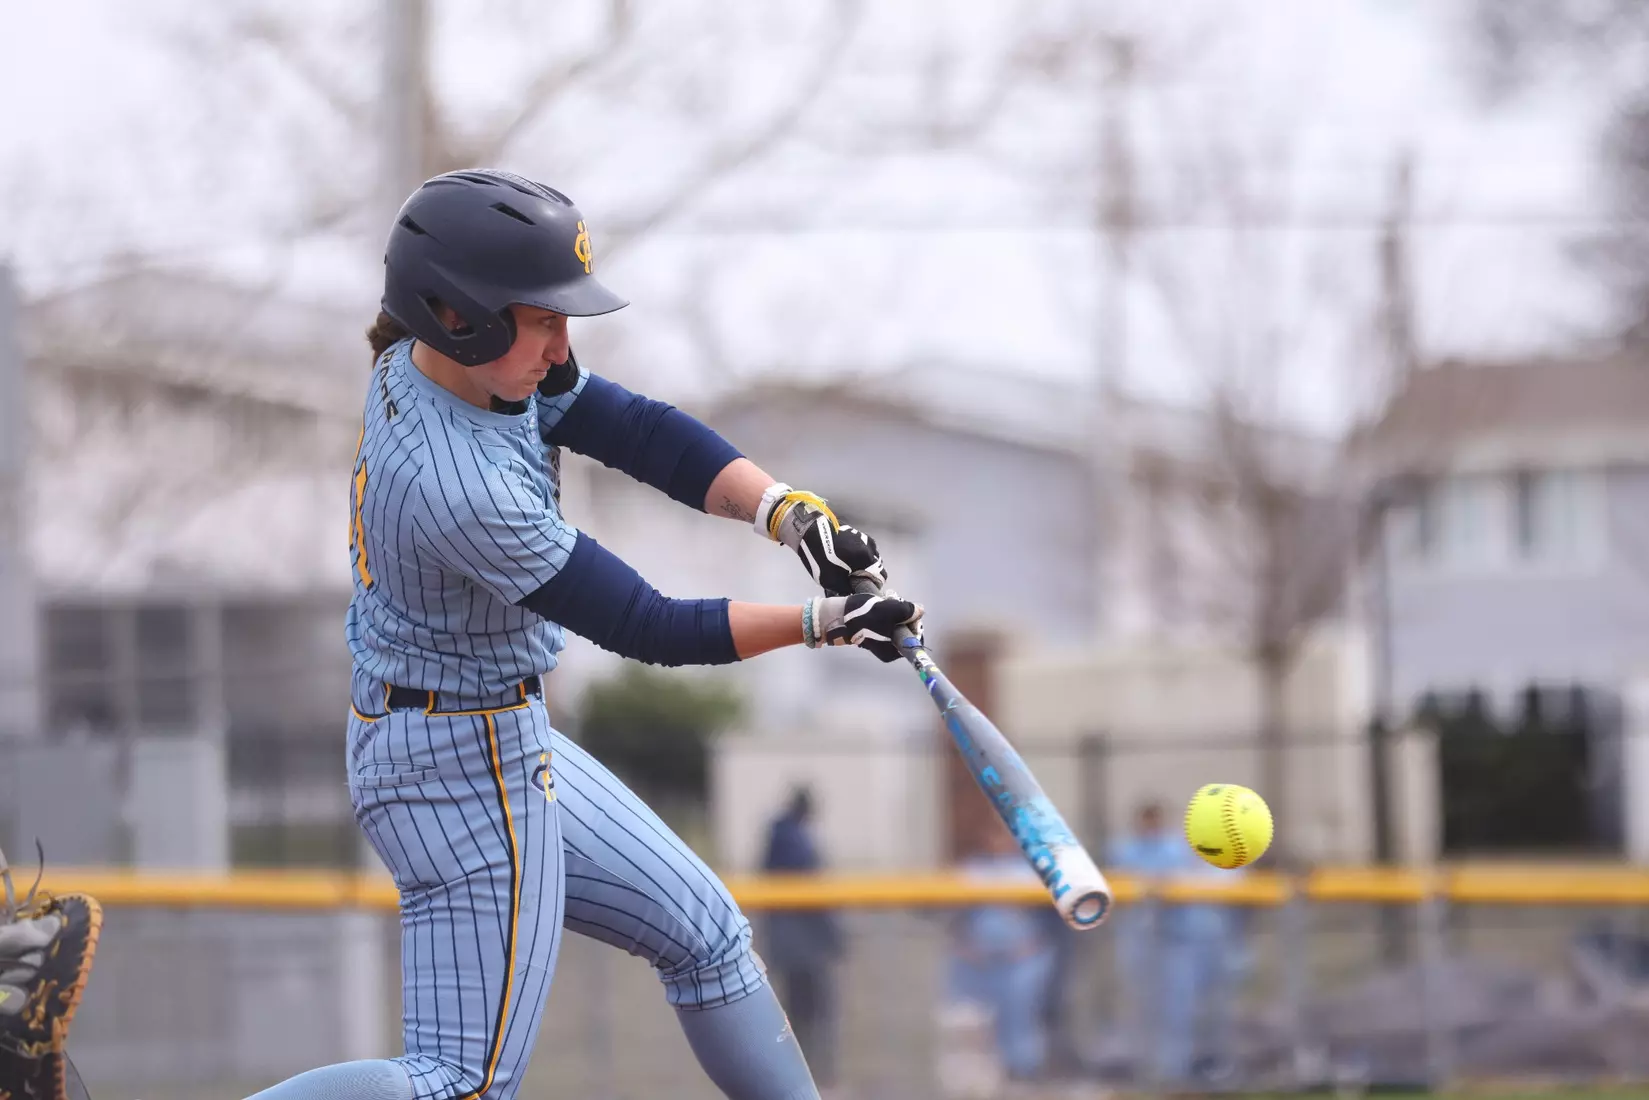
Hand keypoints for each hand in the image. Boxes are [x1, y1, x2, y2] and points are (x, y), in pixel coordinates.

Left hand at [756, 484, 888, 595]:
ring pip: (871, 556)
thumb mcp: (833, 581)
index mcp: (868, 559)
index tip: (862, 589)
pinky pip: (863, 548)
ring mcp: (864, 538)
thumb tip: (855, 592)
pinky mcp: (856, 533)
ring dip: (864, 564)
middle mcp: (870, 547)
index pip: (880, 577)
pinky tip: (846, 559)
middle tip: (855, 581)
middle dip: (868, 575)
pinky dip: (859, 555)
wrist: (810, 533)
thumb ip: (848, 588)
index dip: (872, 586)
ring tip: (850, 570)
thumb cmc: (822, 559)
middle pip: (877, 566)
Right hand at [805, 593, 922, 662]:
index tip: (908, 610)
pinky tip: (881, 603)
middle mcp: (888, 650)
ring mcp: (880, 642)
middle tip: (896, 602)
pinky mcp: (873, 634)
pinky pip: (887, 624)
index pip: (914, 639)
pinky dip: (886, 613)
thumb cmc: (865, 616)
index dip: (914, 623)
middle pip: (906, 631)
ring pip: (896, 625)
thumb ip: (908, 611)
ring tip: (887, 599)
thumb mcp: (891, 610)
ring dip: (895, 611)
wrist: (838, 615)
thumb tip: (920, 611)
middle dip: (904, 615)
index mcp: (892, 651)